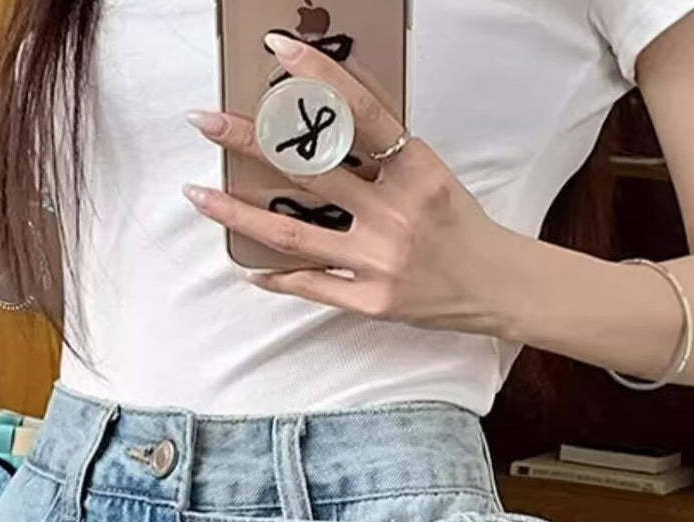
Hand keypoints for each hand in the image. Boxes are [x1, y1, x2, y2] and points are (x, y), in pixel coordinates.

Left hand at [183, 30, 512, 334]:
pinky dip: (277, 276)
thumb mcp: (429, 174)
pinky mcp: (371, 299)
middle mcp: (394, 212)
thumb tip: (324, 118)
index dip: (317, 76)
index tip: (277, 50)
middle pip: (308, 168)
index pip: (359, 112)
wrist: (493, 285)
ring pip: (293, 232)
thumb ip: (382, 153)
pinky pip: (311, 285)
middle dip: (249, 140)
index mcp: (414, 169)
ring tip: (199, 195)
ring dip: (239, 214)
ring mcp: (379, 259)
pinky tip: (248, 267)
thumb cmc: (457, 224)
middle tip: (205, 120)